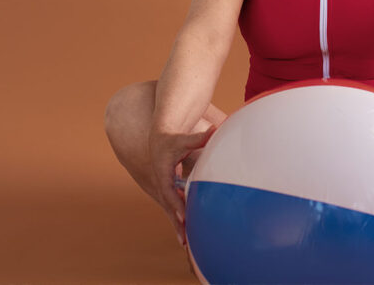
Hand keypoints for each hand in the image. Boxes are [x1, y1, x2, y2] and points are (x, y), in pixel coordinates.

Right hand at [148, 126, 215, 245]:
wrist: (160, 138)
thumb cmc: (171, 138)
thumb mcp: (183, 139)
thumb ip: (198, 137)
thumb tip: (214, 130)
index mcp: (163, 172)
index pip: (169, 192)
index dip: (177, 204)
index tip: (185, 217)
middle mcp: (162, 182)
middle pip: (169, 205)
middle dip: (177, 222)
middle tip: (185, 239)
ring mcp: (165, 187)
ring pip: (171, 209)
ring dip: (178, 224)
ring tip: (185, 243)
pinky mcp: (170, 188)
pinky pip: (175, 206)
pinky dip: (179, 218)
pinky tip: (186, 230)